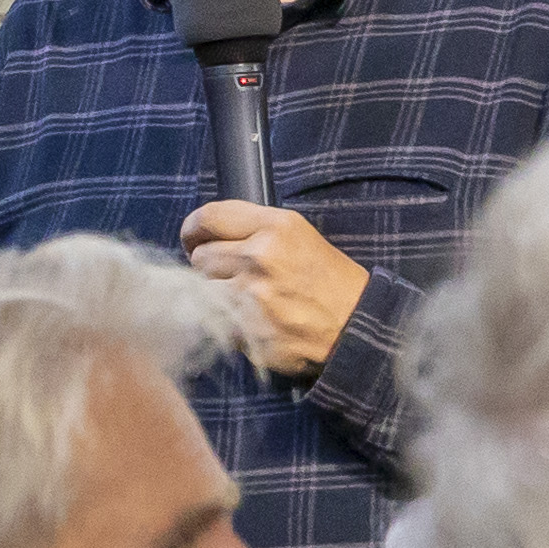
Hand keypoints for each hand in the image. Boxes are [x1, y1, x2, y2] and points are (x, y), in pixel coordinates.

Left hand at [176, 200, 365, 378]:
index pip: (209, 217)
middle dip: (210, 267)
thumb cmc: (329, 282)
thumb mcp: (299, 237)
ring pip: (203, 290)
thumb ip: (254, 230)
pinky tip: (252, 323)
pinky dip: (227, 324)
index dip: (193, 229)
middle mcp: (261, 255)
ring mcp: (252, 295)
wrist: (356, 328)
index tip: (192, 239)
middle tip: (232, 276)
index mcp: (276, 226)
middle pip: (201, 257)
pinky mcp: (248, 330)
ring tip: (245, 301)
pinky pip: (216, 322)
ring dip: (217, 296)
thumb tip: (207, 237)